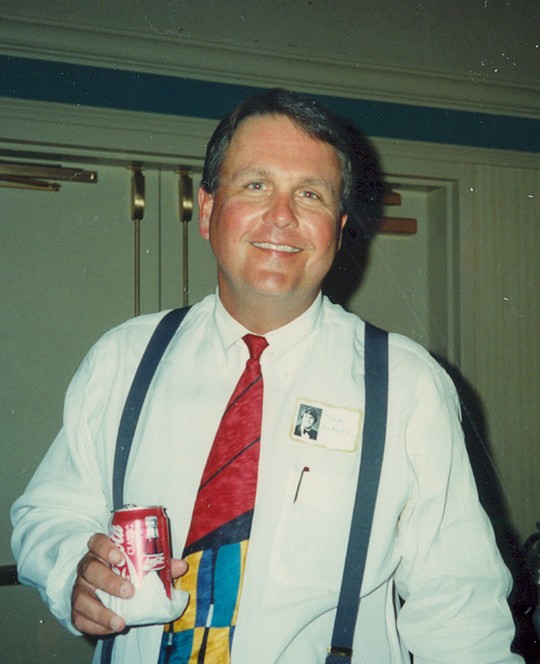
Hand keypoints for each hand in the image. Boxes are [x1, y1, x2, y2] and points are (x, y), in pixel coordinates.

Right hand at [71, 533, 187, 635]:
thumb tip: (180, 566)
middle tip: (129, 591)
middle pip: (90, 570)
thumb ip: (157, 563)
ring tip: (120, 620)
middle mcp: (86, 568)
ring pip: (82, 598)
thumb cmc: (122, 570)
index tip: (120, 557)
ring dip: (101, 611)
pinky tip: (112, 627)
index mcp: (100, 551)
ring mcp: (79, 589)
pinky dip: (96, 626)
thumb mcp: (137, 563)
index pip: (96, 542)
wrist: (99, 587)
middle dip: (108, 581)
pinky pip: (80, 619)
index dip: (105, 548)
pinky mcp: (76, 610)